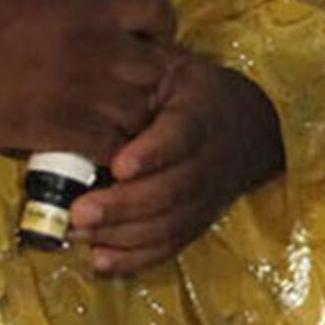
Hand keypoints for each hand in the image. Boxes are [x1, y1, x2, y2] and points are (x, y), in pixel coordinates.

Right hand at [0, 0, 176, 160]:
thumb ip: (74, 12)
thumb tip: (91, 20)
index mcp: (92, 7)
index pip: (157, 11)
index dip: (159, 29)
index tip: (150, 41)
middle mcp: (102, 47)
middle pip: (155, 70)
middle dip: (147, 84)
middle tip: (129, 94)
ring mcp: (88, 90)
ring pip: (140, 113)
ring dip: (131, 123)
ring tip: (111, 126)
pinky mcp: (68, 128)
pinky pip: (113, 146)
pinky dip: (111, 153)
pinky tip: (96, 152)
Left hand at [70, 53, 284, 276]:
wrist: (247, 127)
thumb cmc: (190, 93)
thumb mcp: (173, 67)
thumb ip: (140, 72)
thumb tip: (93, 64)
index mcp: (200, 114)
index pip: (181, 136)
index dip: (154, 153)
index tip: (121, 164)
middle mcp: (210, 160)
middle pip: (171, 190)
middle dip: (123, 205)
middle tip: (78, 211)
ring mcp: (206, 197)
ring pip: (168, 224)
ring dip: (120, 235)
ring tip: (77, 232)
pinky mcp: (197, 222)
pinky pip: (168, 247)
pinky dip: (134, 259)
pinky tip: (99, 259)